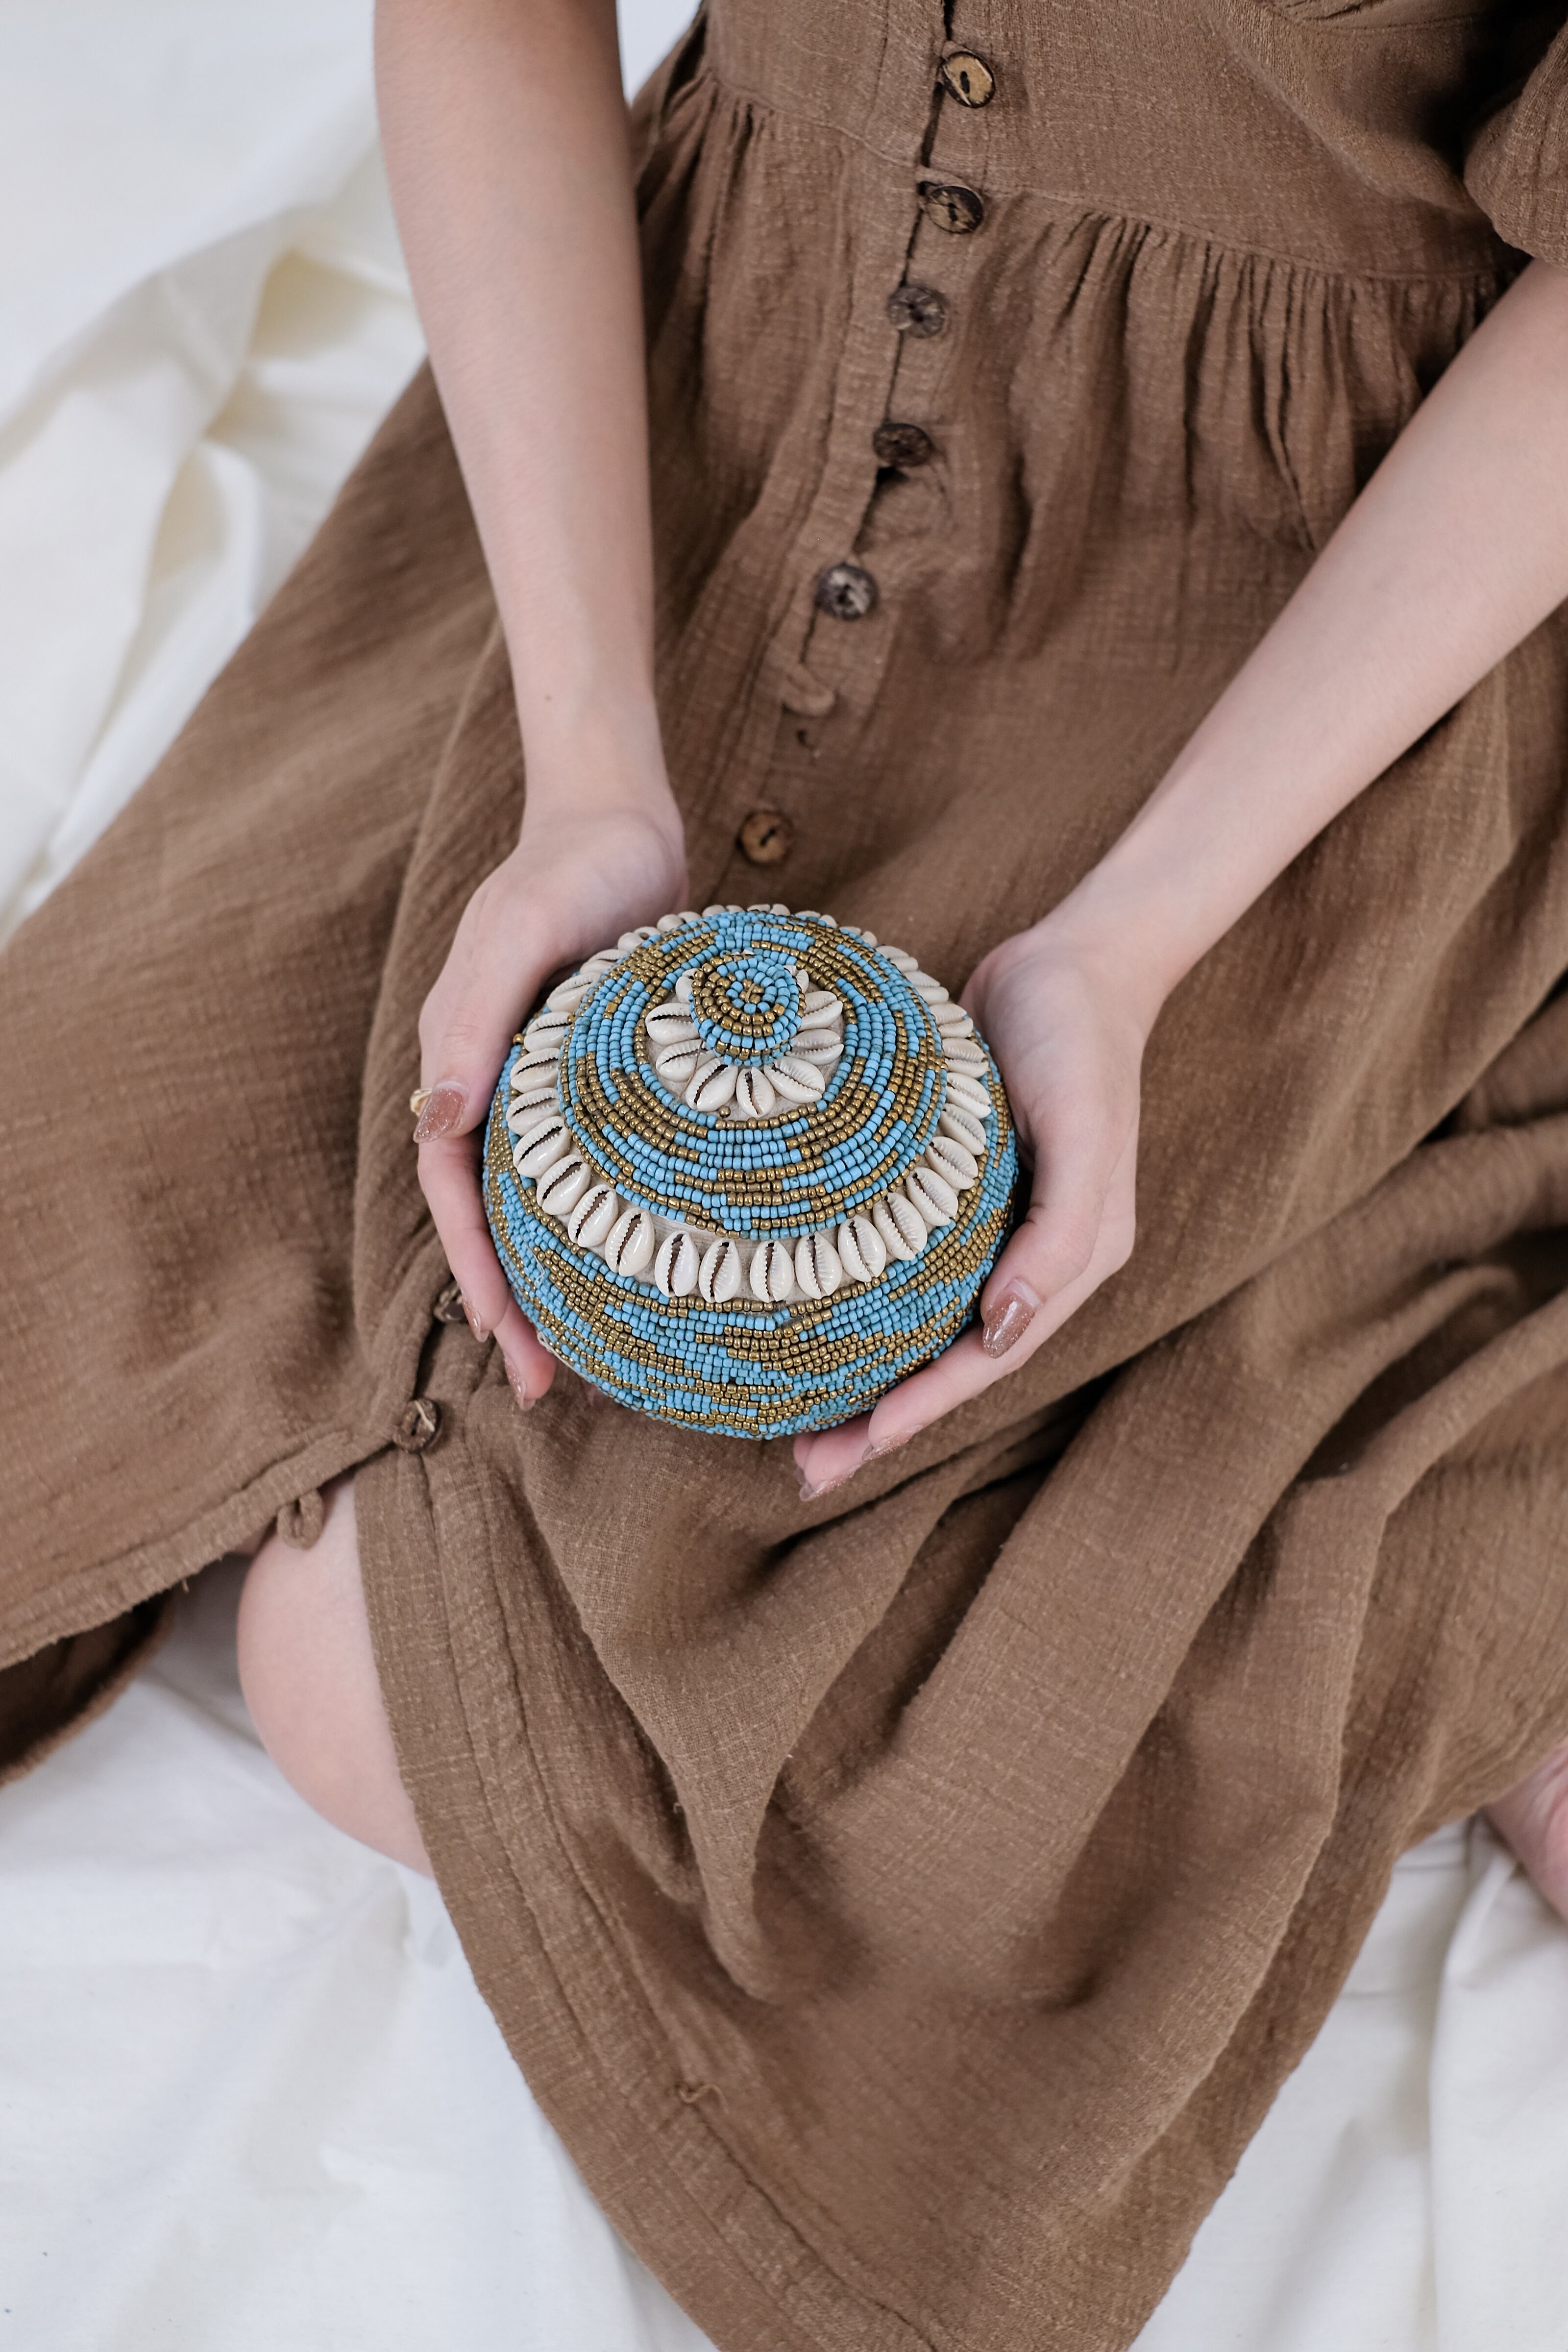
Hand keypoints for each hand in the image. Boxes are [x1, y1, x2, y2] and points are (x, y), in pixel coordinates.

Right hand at [414, 785, 686, 1406]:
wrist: (621, 817)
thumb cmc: (573, 865)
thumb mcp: (524, 927)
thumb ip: (480, 1015)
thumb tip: (439, 1121)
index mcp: (461, 1060)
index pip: (452, 1190)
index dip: (476, 1271)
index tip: (508, 1339)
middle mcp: (496, 1086)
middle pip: (493, 1218)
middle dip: (511, 1307)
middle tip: (546, 1388)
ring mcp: (548, 1089)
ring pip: (541, 1206)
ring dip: (557, 1281)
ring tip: (594, 1355)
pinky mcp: (604, 1083)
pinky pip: (596, 1171)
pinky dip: (607, 1225)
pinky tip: (649, 1269)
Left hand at [791, 922, 1147, 1496]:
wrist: (1069, 958)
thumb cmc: (1079, 1037)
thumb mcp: (1083, 1125)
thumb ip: (1059, 1231)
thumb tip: (1004, 1328)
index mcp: (1071, 1258)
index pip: (988, 1356)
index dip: (925, 1408)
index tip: (860, 1446)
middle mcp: (1029, 1256)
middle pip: (947, 1359)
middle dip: (880, 1420)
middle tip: (804, 1469)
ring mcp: (991, 1226)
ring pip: (919, 1322)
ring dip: (863, 1375)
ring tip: (794, 1422)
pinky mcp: (955, 1190)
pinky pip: (903, 1267)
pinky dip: (860, 1303)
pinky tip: (805, 1319)